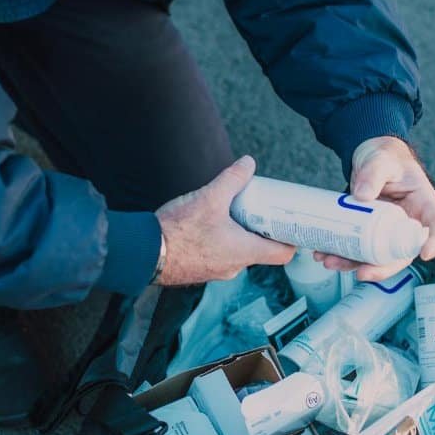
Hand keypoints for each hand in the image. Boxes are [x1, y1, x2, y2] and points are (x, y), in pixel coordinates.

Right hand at [155, 156, 296, 284]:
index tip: (288, 224)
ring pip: (237, 251)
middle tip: (258, 209)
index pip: (283, 254)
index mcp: (244, 252)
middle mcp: (234, 266)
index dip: (290, 240)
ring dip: (237, 233)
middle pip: (260, 249)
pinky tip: (206, 224)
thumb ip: (233, 179)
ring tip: (229, 212)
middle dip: (259, 229)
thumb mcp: (210, 197)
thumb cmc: (178, 231)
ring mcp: (216, 270)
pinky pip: (218, 254)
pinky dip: (219, 240)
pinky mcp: (200, 269)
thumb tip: (248, 163)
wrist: (144, 253)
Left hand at [314, 136, 434, 281]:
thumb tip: (363, 195)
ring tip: (330, 261)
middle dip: (382, 268)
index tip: (425, 254)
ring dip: (354, 264)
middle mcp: (408, 221)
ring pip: (377, 256)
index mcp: (423, 203)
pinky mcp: (369, 232)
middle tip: (362, 273)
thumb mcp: (380, 160)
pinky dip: (342, 254)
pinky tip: (324, 253)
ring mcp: (388, 230)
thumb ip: (373, 173)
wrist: (368, 157)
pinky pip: (359, 248)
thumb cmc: (384, 156)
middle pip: (403, 253)